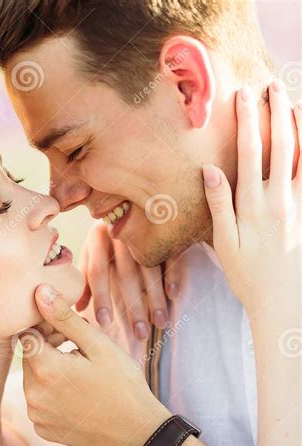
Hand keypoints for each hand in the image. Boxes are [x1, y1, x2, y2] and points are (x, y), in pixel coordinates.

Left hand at [21, 285, 168, 445]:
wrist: (138, 434)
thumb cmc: (123, 385)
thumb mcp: (99, 345)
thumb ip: (65, 318)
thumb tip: (39, 293)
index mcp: (45, 369)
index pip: (26, 334)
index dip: (46, 327)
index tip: (68, 331)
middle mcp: (34, 395)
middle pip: (29, 358)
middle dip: (49, 347)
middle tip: (80, 348)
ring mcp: (37, 415)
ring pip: (34, 380)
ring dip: (51, 370)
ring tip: (82, 371)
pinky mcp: (44, 430)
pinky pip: (40, 402)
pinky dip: (53, 393)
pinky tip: (79, 394)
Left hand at [75, 222, 181, 337]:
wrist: (132, 198)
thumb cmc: (109, 237)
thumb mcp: (93, 254)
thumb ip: (86, 279)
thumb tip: (79, 309)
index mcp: (97, 238)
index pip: (97, 271)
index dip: (100, 297)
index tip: (104, 323)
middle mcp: (120, 232)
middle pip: (126, 274)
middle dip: (134, 307)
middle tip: (139, 334)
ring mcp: (145, 229)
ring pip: (151, 268)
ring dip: (156, 298)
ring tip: (160, 323)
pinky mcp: (167, 229)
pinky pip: (171, 253)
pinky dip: (173, 274)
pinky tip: (173, 295)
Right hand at [202, 81, 300, 317]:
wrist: (282, 301)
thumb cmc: (248, 276)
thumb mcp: (223, 245)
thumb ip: (218, 205)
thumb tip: (210, 169)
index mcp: (252, 205)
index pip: (250, 152)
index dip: (248, 120)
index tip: (244, 96)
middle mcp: (278, 200)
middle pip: (280, 146)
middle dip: (276, 112)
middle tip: (271, 87)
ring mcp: (298, 206)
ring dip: (300, 127)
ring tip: (295, 103)